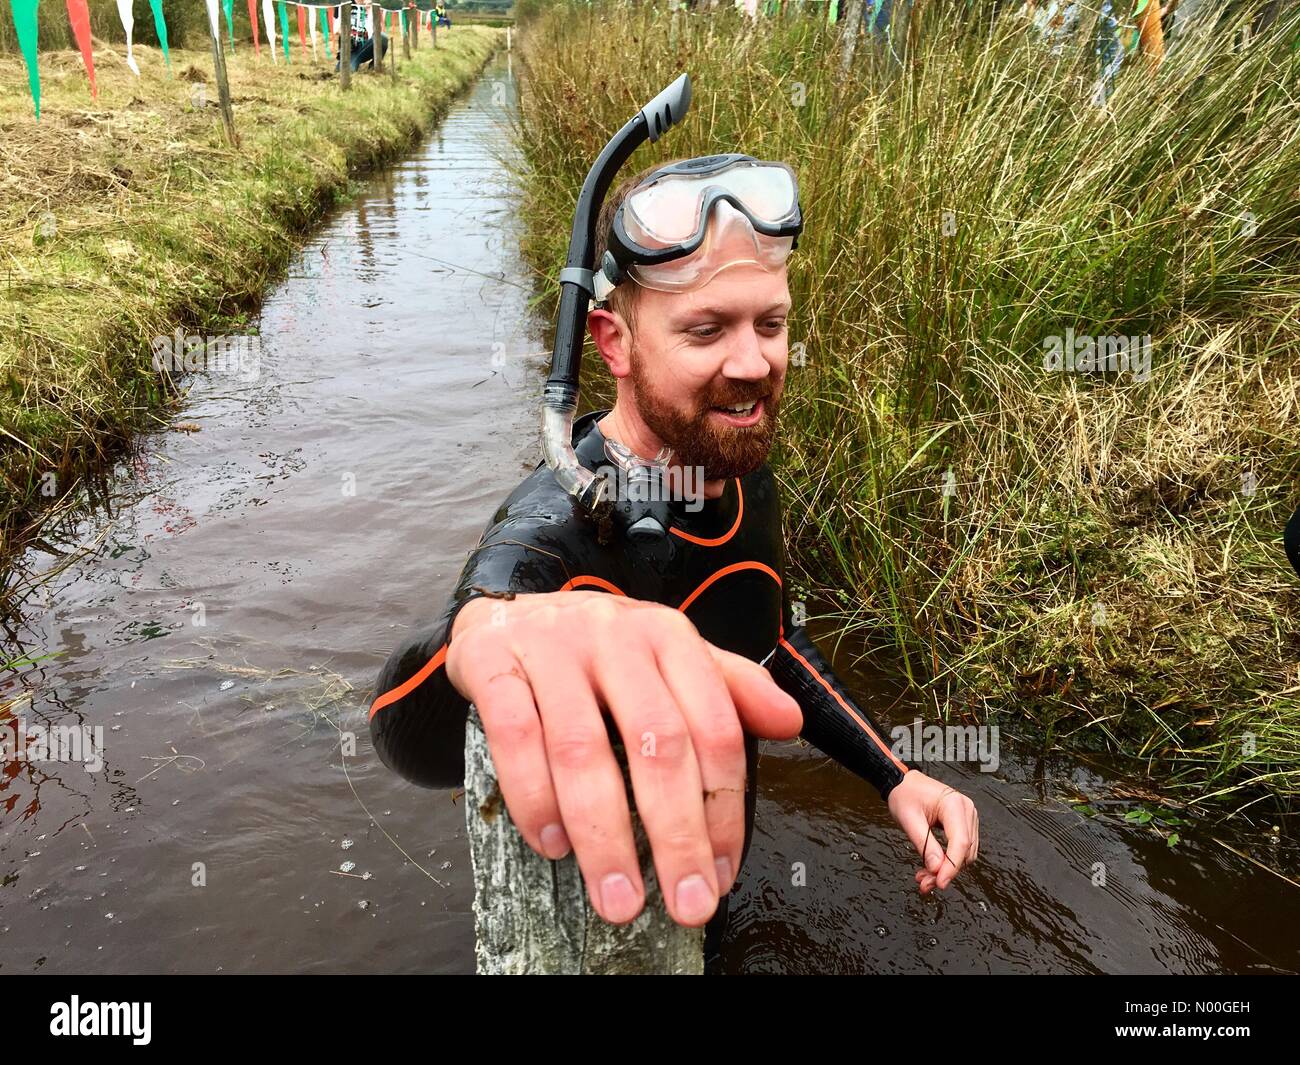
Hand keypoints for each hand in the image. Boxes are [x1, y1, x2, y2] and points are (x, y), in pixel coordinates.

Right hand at [445, 591, 802, 927]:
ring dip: (603, 835)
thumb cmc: (598, 650)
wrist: (508, 611)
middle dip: (676, 834)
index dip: (723, 808)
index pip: (712, 727)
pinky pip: (514, 737)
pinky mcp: (494, 664)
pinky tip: (552, 843)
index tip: (721, 871)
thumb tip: (791, 723)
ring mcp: (552, 648)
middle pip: (656, 743)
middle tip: (686, 902)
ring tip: (618, 897)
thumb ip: (729, 688)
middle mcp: (616, 637)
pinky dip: (533, 797)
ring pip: (581, 748)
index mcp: (669, 637)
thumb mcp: (669, 656)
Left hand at [886, 770, 978, 893]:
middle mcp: (966, 810)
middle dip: (946, 870)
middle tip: (924, 883)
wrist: (903, 783)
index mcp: (954, 804)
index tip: (939, 882)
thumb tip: (936, 868)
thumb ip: (924, 844)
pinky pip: (961, 849)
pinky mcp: (964, 824)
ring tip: (924, 877)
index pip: (960, 842)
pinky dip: (947, 861)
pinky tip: (932, 867)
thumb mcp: (908, 819)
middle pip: (964, 851)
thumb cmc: (904, 795)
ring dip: (946, 869)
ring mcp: (968, 817)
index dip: (951, 866)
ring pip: (965, 854)